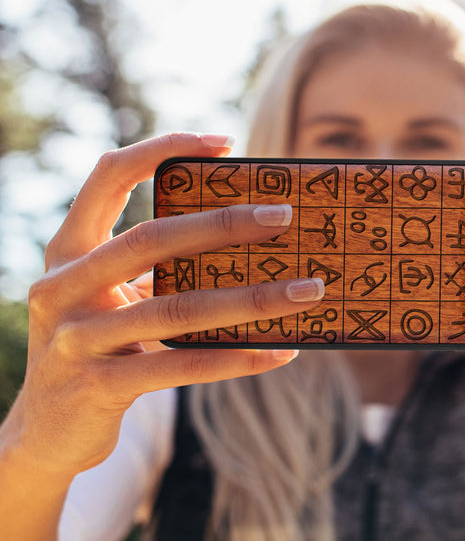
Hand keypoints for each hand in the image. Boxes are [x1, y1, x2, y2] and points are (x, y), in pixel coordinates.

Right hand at [2, 133, 324, 481]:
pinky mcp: (99, 387)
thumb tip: (247, 240)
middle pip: (151, 238)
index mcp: (68, 250)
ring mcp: (76, 339)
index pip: (109, 176)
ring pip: (178, 308)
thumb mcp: (113, 296)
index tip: (224, 142)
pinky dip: (237, 358)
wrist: (46, 432)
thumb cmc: (99, 345)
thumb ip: (156, 268)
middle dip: (223, 224)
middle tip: (284, 216)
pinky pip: (183, 366)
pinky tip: (280, 352)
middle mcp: (63, 287)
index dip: (162, 148)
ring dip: (253, 298)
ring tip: (307, 290)